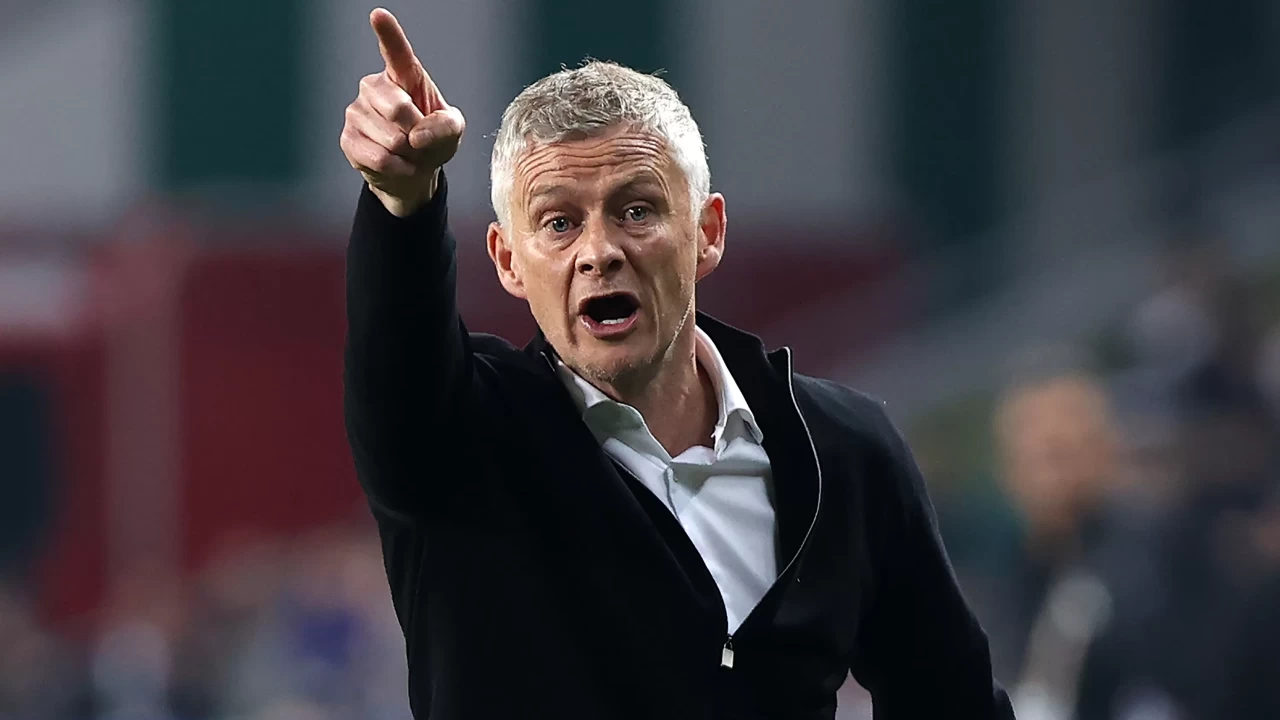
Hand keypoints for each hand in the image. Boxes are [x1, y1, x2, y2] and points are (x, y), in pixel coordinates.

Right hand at [340, 8, 464, 216]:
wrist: (413, 171)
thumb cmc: (432, 140)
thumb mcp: (453, 130)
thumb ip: (445, 126)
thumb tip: (416, 135)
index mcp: (403, 76)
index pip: (395, 51)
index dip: (388, 33)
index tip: (379, 15)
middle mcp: (375, 87)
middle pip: (398, 107)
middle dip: (417, 132)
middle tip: (418, 139)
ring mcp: (357, 111)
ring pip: (390, 138)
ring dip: (408, 154)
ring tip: (407, 151)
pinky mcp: (348, 137)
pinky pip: (379, 157)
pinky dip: (397, 167)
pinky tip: (398, 163)